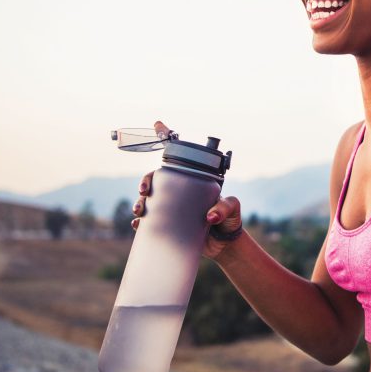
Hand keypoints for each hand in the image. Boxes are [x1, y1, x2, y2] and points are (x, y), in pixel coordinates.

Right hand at [132, 121, 244, 258]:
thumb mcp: (232, 209)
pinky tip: (138, 224)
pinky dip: (141, 222)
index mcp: (193, 183)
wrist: (225, 246)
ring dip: (139, 202)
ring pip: (148, 200)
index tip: (157, 125)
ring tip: (139, 210)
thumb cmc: (230, 221)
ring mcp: (172, 209)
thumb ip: (225, 207)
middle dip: (145, 181)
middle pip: (156, 180)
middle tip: (144, 191)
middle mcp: (180, 193)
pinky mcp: (168, 226)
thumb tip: (210, 216)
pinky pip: (149, 222)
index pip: (180, 158)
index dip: (167, 139)